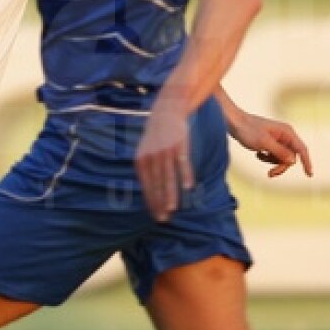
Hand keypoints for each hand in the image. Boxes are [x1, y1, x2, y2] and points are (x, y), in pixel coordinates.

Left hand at [135, 101, 194, 221]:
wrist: (168, 110)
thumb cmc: (157, 136)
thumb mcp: (146, 151)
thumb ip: (147, 170)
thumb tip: (150, 191)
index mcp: (141, 160)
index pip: (146, 186)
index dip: (151, 202)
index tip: (156, 216)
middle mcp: (151, 156)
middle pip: (156, 184)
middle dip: (159, 203)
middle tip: (163, 219)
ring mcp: (165, 150)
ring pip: (168, 176)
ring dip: (170, 194)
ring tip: (172, 209)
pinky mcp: (179, 144)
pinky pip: (183, 163)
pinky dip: (185, 175)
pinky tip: (188, 188)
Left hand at [227, 110, 312, 178]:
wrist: (233, 122)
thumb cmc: (248, 130)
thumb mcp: (264, 142)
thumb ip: (279, 152)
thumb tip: (293, 161)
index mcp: (287, 132)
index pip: (301, 149)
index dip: (307, 162)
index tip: (309, 175)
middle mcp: (284, 135)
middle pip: (290, 156)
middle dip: (281, 165)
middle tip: (270, 174)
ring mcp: (277, 139)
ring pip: (281, 157)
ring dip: (271, 161)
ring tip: (259, 156)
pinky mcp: (269, 142)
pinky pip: (273, 155)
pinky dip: (266, 157)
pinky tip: (257, 154)